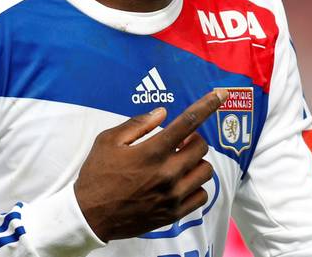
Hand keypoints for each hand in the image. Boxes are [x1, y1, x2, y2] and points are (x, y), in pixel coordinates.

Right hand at [73, 89, 227, 241]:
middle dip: (193, 139)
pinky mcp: (173, 214)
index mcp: (152, 152)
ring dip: (196, 162)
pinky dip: (196, 186)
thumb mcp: (108, 141)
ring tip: (179, 162)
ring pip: (205, 171)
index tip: (222, 94)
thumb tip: (163, 113)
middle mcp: (167, 173)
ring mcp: (172, 195)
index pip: (188, 122)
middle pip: (201, 146)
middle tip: (179, 142)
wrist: (89, 216)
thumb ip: (138, 124)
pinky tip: (181, 182)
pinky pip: (202, 195)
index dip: (207, 105)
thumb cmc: (97, 175)